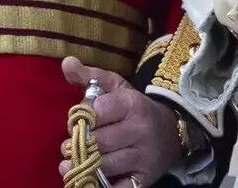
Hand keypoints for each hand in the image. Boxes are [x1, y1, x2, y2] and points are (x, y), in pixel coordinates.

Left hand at [57, 57, 179, 187]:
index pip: (96, 111)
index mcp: (132, 104)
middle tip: (70, 144)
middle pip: (98, 141)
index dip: (81, 117)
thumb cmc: (134, 108)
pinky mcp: (145, 179)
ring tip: (72, 162)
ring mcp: (144, 156)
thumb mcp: (116, 87)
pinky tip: (87, 180)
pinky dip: (100, 186)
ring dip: (84, 165)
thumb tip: (66, 62)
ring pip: (104, 165)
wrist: (171, 131)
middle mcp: (140, 130)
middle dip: (79, 143)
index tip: (78, 120)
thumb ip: (89, 76)